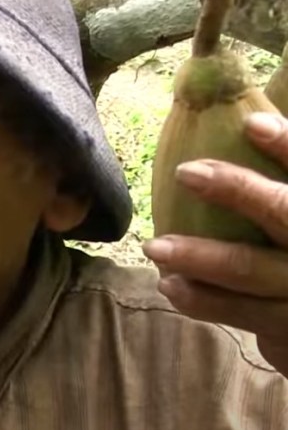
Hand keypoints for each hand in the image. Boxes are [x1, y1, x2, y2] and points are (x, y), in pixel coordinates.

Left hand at [142, 111, 287, 375]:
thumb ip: (277, 177)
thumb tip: (240, 117)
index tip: (251, 123)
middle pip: (285, 213)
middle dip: (237, 190)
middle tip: (185, 171)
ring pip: (250, 269)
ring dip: (198, 256)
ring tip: (154, 246)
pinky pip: (240, 312)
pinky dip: (202, 300)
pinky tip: (169, 285)